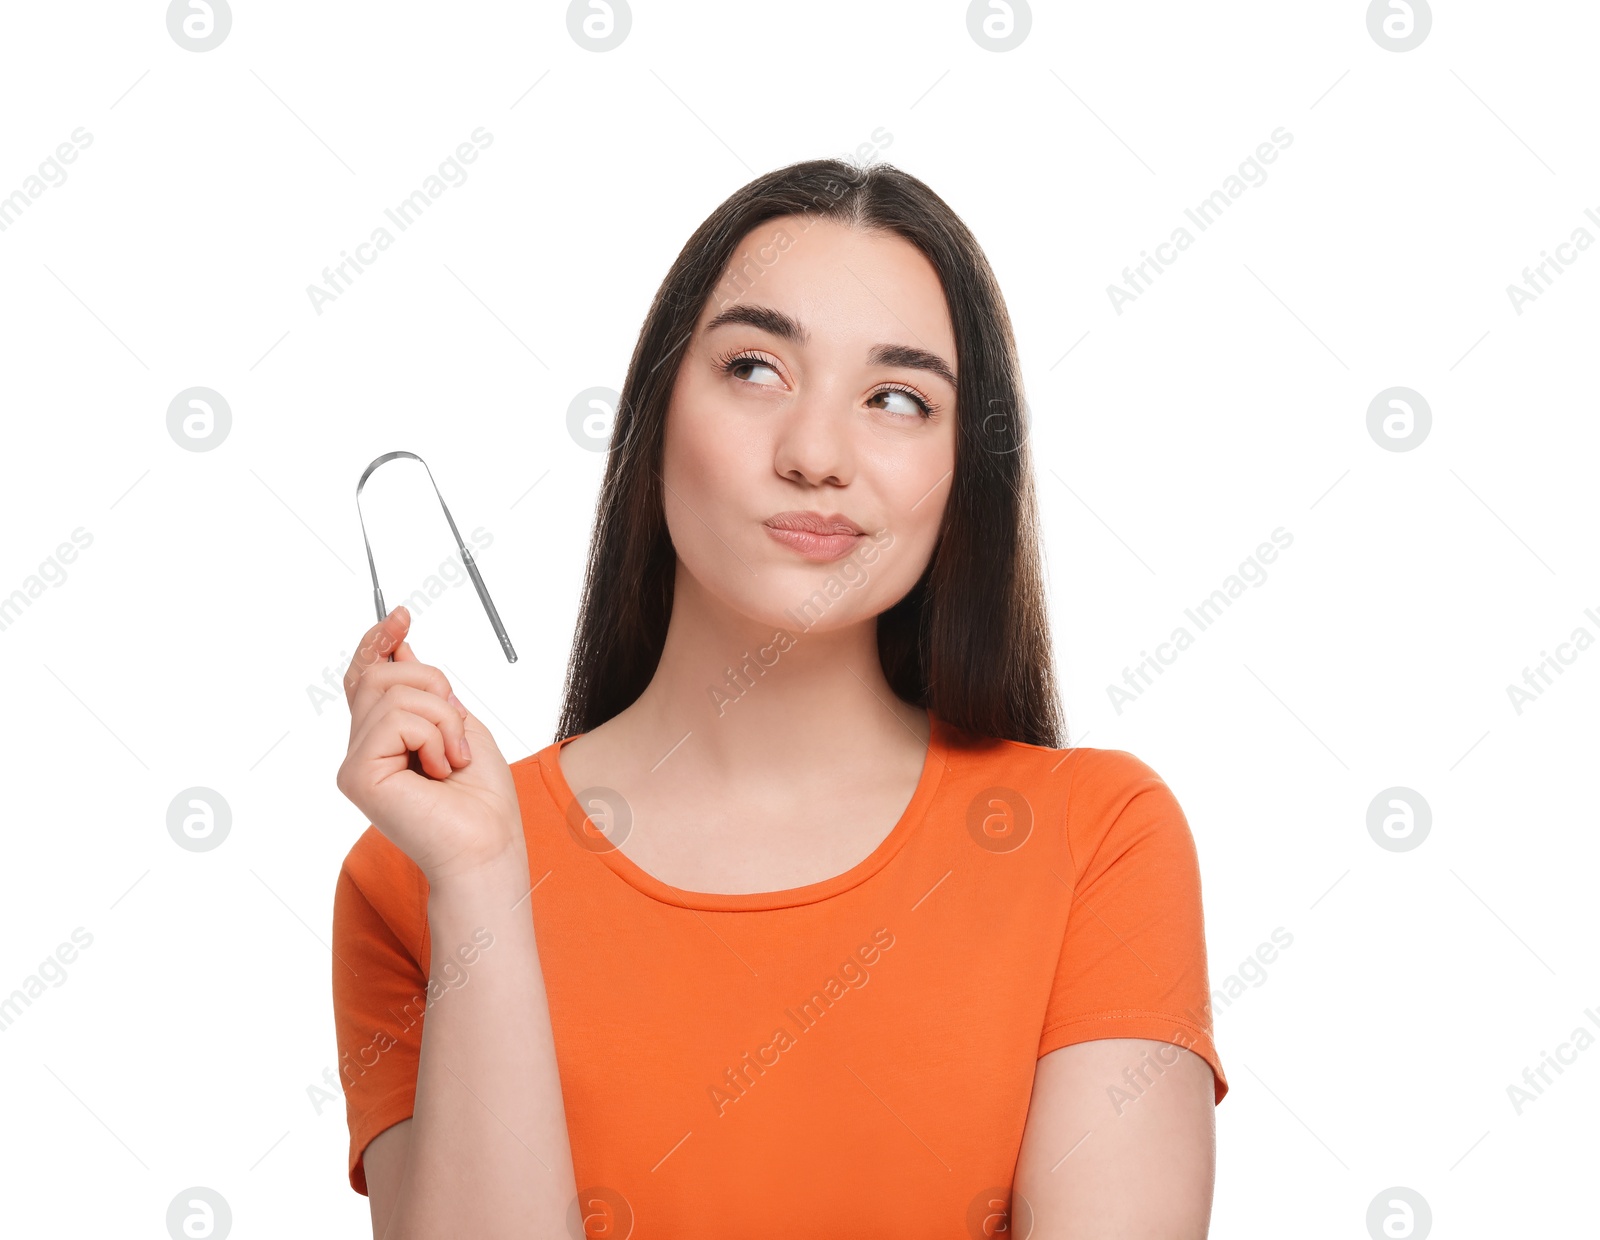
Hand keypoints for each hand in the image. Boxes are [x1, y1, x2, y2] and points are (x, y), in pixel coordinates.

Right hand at [334, 606, 524, 883]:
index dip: (377, 642)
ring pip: (391, 692)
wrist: (488, 846)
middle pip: (379, 675)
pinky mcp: (357, 775)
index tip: (401, 616)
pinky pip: (396, 719)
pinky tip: (440, 770)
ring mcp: (355, 763)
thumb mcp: (459, 726)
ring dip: (442, 717)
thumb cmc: (482, 799)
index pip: (365, 678)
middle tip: (457, 729)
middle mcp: (362, 750)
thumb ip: (425, 692)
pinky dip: (434, 736)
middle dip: (432, 686)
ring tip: (452, 758)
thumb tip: (399, 649)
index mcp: (384, 739)